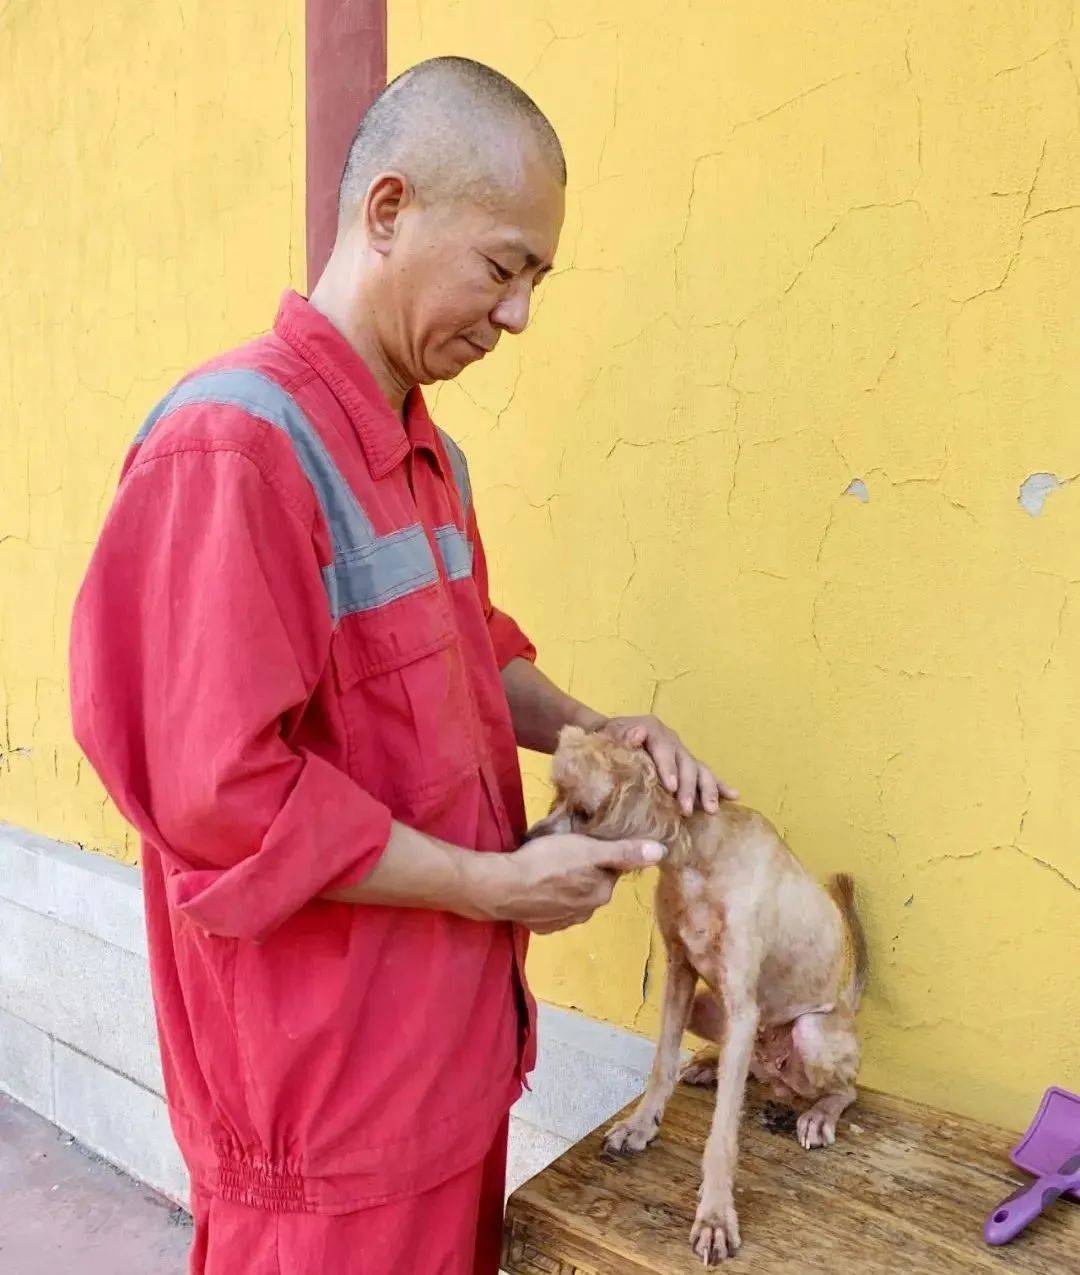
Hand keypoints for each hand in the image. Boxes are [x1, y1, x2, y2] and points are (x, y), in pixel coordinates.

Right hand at [482, 833, 665, 934]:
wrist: (503, 887)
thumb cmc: (548, 862)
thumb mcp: (588, 849)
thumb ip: (624, 851)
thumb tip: (662, 852)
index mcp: (602, 893)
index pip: (611, 870)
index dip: (601, 854)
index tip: (585, 843)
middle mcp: (588, 912)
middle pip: (593, 885)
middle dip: (584, 871)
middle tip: (566, 852)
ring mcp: (563, 922)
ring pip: (573, 898)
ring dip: (567, 885)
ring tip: (549, 868)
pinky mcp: (543, 927)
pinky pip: (553, 909)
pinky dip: (549, 899)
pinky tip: (538, 886)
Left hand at [599, 715, 737, 815]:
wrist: (609, 734)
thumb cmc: (606, 738)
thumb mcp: (607, 733)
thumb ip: (620, 736)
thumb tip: (636, 735)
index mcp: (652, 729)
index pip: (663, 749)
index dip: (668, 768)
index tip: (671, 788)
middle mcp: (671, 739)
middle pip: (685, 762)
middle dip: (688, 787)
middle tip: (687, 809)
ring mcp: (681, 752)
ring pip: (699, 770)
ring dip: (707, 790)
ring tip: (711, 810)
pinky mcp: (687, 763)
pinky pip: (705, 774)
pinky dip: (720, 785)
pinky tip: (735, 796)